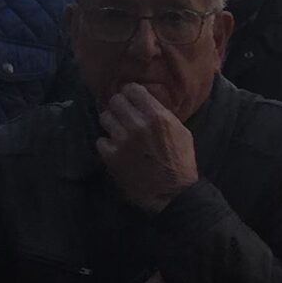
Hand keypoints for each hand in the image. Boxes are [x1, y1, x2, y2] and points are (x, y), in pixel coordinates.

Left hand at [97, 84, 198, 214]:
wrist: (173, 193)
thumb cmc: (181, 162)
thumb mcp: (181, 131)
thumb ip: (163, 114)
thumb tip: (147, 101)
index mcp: (157, 116)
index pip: (132, 89)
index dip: (130, 93)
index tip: (130, 99)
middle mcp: (138, 125)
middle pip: (115, 101)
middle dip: (119, 106)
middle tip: (122, 114)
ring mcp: (122, 140)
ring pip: (105, 117)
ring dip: (111, 123)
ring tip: (117, 131)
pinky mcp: (112, 157)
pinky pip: (100, 141)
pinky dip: (107, 144)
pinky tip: (115, 149)